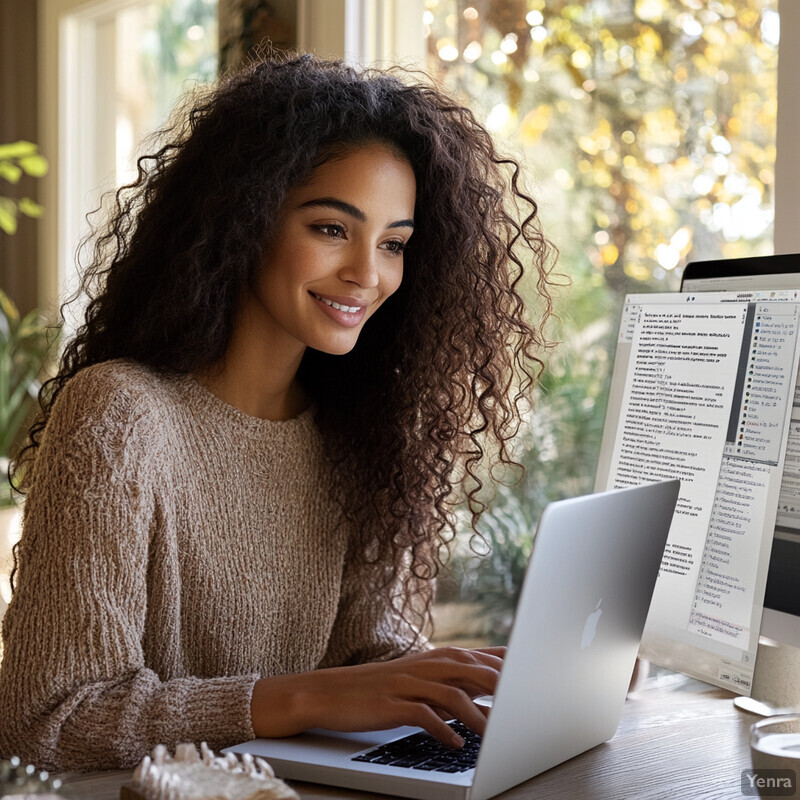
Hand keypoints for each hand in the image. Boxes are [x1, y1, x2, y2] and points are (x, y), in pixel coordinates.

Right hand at [250, 646, 505, 747]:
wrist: (329, 691)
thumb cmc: (375, 689)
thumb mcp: (414, 679)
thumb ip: (447, 684)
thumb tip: (484, 697)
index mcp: (432, 659)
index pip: (476, 655)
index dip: (505, 662)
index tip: (532, 670)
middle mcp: (423, 666)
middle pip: (470, 669)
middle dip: (500, 684)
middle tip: (525, 700)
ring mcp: (407, 682)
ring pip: (451, 692)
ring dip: (476, 712)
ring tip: (495, 731)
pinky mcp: (392, 702)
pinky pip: (423, 715)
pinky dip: (442, 729)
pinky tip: (455, 743)